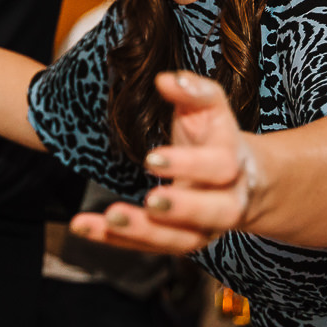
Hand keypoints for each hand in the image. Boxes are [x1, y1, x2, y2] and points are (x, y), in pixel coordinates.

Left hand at [70, 71, 258, 254]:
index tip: (151, 158)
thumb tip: (167, 79)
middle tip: (149, 202)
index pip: (220, 167)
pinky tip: (85, 227)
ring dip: (143, 233)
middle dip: (180, 209)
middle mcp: (226, 203)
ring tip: (107, 219)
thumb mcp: (210, 108)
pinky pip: (149, 246)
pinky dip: (115, 240)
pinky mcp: (177, 240)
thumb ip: (194, 91)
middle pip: (212, 213)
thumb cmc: (216, 137)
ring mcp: (203, 228)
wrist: (241, 179)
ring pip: (179, 240)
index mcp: (234, 164)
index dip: (189, 165)